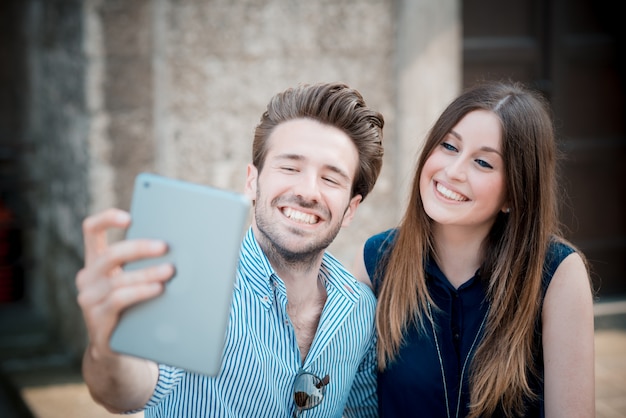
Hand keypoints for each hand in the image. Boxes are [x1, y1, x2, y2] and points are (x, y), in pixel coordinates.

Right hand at [76, 208, 173, 357]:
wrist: (120, 350)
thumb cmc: (135, 308)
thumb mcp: (136, 282)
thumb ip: (146, 264)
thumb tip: (184, 247)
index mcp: (97, 262)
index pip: (91, 230)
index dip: (107, 219)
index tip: (130, 217)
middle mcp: (87, 278)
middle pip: (110, 254)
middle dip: (139, 248)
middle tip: (165, 246)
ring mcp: (89, 299)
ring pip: (119, 280)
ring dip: (148, 273)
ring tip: (170, 270)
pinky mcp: (97, 320)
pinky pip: (119, 300)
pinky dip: (141, 292)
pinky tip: (158, 289)